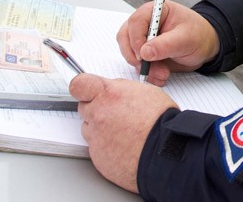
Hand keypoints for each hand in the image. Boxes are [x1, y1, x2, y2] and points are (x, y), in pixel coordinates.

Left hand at [71, 73, 175, 192]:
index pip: (79, 85)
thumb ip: (120, 89)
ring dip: (101, 129)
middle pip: (84, 108)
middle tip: (115, 115)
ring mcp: (96, 138)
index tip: (86, 90)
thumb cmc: (159, 120)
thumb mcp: (144, 90)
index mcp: (107, 95)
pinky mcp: (98, 157)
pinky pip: (97, 149)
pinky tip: (124, 146)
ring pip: (89, 130)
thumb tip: (111, 90)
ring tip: (124, 133)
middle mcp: (97, 115)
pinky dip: (107, 147)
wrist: (164, 151)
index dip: (83, 87)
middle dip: (96, 109)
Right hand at [116, 0, 219, 84]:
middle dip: (136, 56)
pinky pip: (137, 64)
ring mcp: (143, 38)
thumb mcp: (186, 39)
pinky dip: (147, 73)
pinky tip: (160, 76)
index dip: (136, 39)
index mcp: (155, 11)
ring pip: (129, 53)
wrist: (205, 47)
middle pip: (125, 37)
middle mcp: (146, 23)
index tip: (143, 55)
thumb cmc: (198, 35)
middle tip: (148, 68)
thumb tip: (145, 52)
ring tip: (162, 74)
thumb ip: (165, 44)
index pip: (136, 21)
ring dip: (143, 67)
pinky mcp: (145, 53)